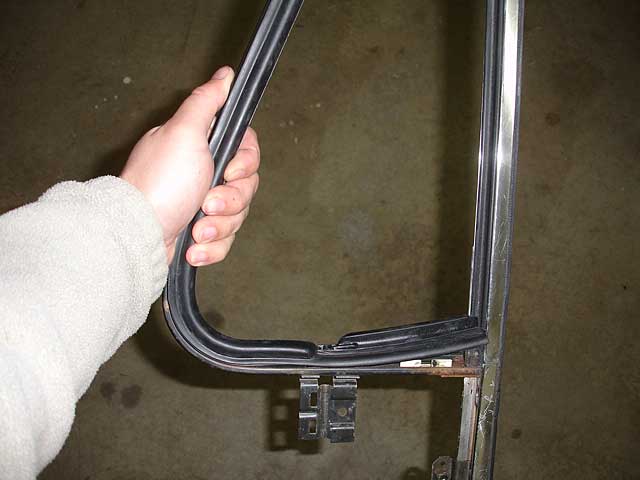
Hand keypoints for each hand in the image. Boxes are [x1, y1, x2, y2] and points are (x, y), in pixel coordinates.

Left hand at [120, 66, 259, 265]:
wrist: (138, 234)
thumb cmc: (161, 182)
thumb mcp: (184, 132)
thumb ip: (207, 102)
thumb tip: (225, 74)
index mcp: (201, 147)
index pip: (246, 150)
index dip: (246, 163)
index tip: (229, 171)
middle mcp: (203, 173)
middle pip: (246, 185)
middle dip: (230, 200)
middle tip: (206, 204)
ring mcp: (201, 205)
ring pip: (238, 215)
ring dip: (219, 226)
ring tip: (196, 231)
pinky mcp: (200, 234)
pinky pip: (225, 240)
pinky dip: (212, 247)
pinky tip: (193, 248)